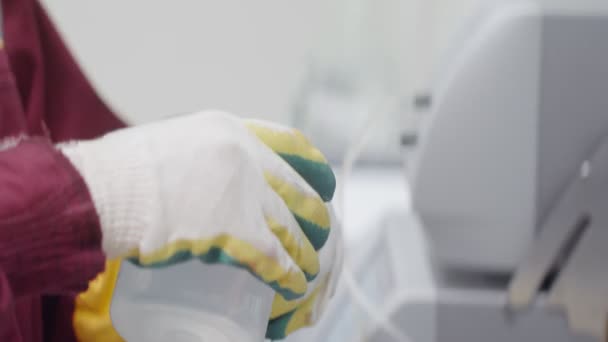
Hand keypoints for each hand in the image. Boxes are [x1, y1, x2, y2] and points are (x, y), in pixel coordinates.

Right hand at [62, 110, 340, 338]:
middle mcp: (244, 157)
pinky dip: (287, 273)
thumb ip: (208, 157)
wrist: (99, 190)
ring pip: (290, 228)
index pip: (291, 143)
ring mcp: (243, 193)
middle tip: (320, 232)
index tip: (326, 182)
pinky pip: (274, 257)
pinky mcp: (235, 231)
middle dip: (313, 217)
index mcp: (230, 130)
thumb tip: (222, 180)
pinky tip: (291, 284)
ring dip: (304, 252)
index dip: (313, 167)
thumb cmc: (124, 171)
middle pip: (297, 191)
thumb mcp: (175, 143)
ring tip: (308, 269)